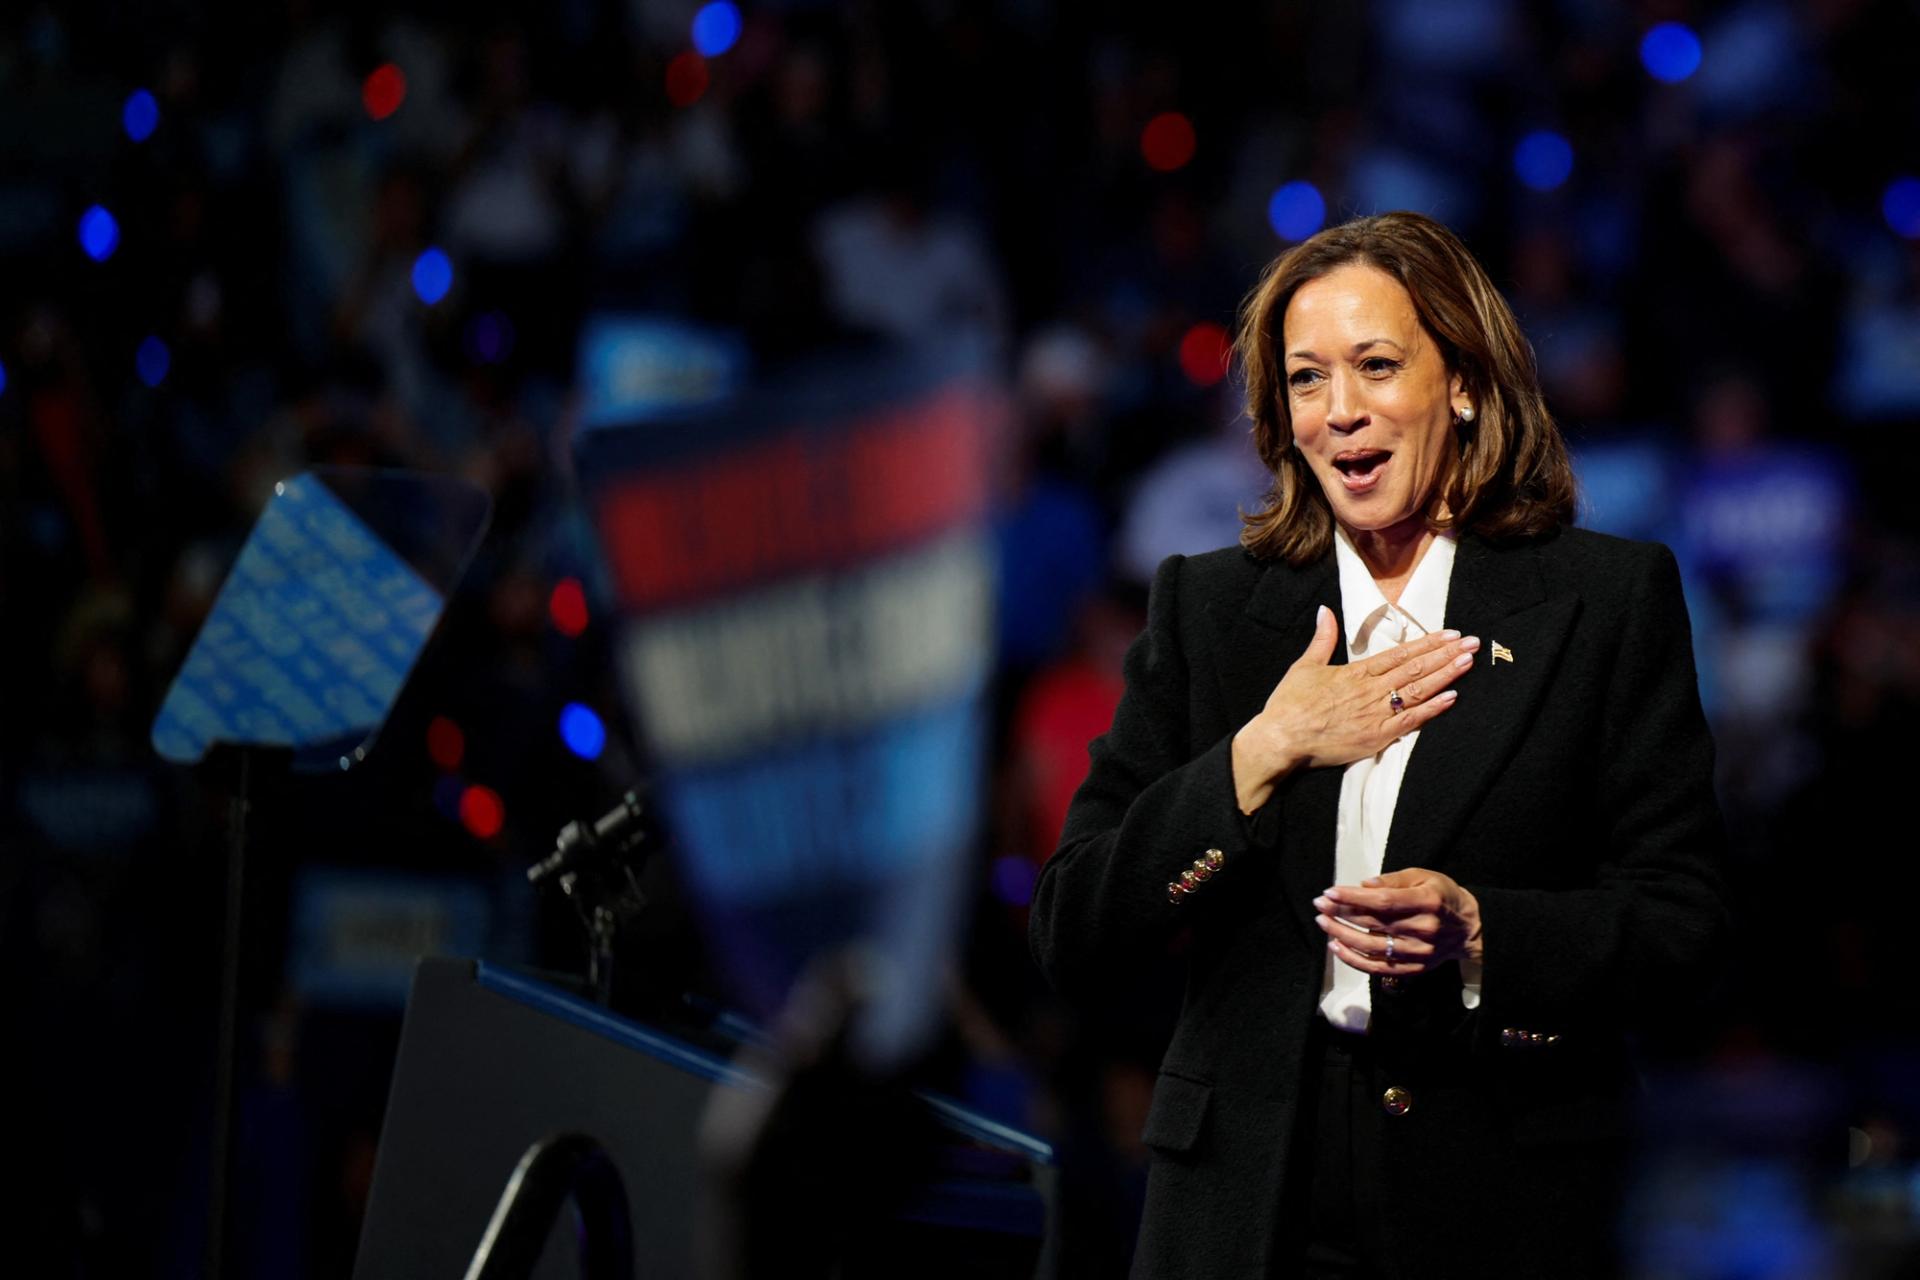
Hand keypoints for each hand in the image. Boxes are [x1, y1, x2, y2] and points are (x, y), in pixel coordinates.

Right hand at [1230, 607, 1479, 812]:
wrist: (1281, 739)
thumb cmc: (1290, 704)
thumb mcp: (1305, 666)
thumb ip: (1322, 638)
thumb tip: (1325, 611)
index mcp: (1356, 672)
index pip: (1400, 653)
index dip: (1428, 643)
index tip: (1450, 634)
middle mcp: (1371, 690)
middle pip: (1416, 668)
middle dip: (1446, 654)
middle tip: (1472, 643)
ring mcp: (1376, 714)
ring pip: (1418, 691)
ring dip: (1445, 676)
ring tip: (1467, 663)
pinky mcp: (1376, 737)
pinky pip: (1410, 722)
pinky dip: (1432, 710)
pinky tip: (1451, 698)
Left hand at [1313, 868, 1484, 976]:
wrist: (1470, 928)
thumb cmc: (1442, 896)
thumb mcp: (1423, 876)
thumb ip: (1393, 880)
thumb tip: (1363, 885)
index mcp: (1426, 902)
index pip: (1383, 902)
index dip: (1353, 898)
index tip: (1330, 893)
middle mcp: (1423, 928)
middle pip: (1373, 923)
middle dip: (1341, 914)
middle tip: (1319, 905)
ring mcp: (1418, 952)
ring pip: (1372, 947)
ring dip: (1342, 935)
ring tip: (1323, 923)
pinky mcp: (1414, 968)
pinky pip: (1379, 968)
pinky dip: (1354, 959)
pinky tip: (1336, 947)